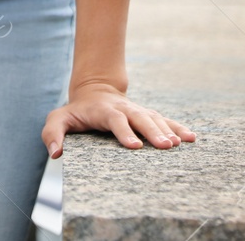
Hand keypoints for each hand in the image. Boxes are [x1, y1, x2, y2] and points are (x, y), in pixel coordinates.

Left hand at [42, 80, 195, 157]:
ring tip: (180, 144)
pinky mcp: (146, 115)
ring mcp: (137, 111)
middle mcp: (124, 109)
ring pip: (155, 118)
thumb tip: (56, 153)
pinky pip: (165, 120)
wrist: (94, 91)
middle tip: (166, 146)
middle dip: (153, 132)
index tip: (135, 147)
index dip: (125, 132)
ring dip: (169, 130)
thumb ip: (53, 134)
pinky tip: (191, 138)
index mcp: (103, 111)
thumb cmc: (75, 112)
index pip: (115, 121)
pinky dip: (178, 128)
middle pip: (140, 118)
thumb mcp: (58, 120)